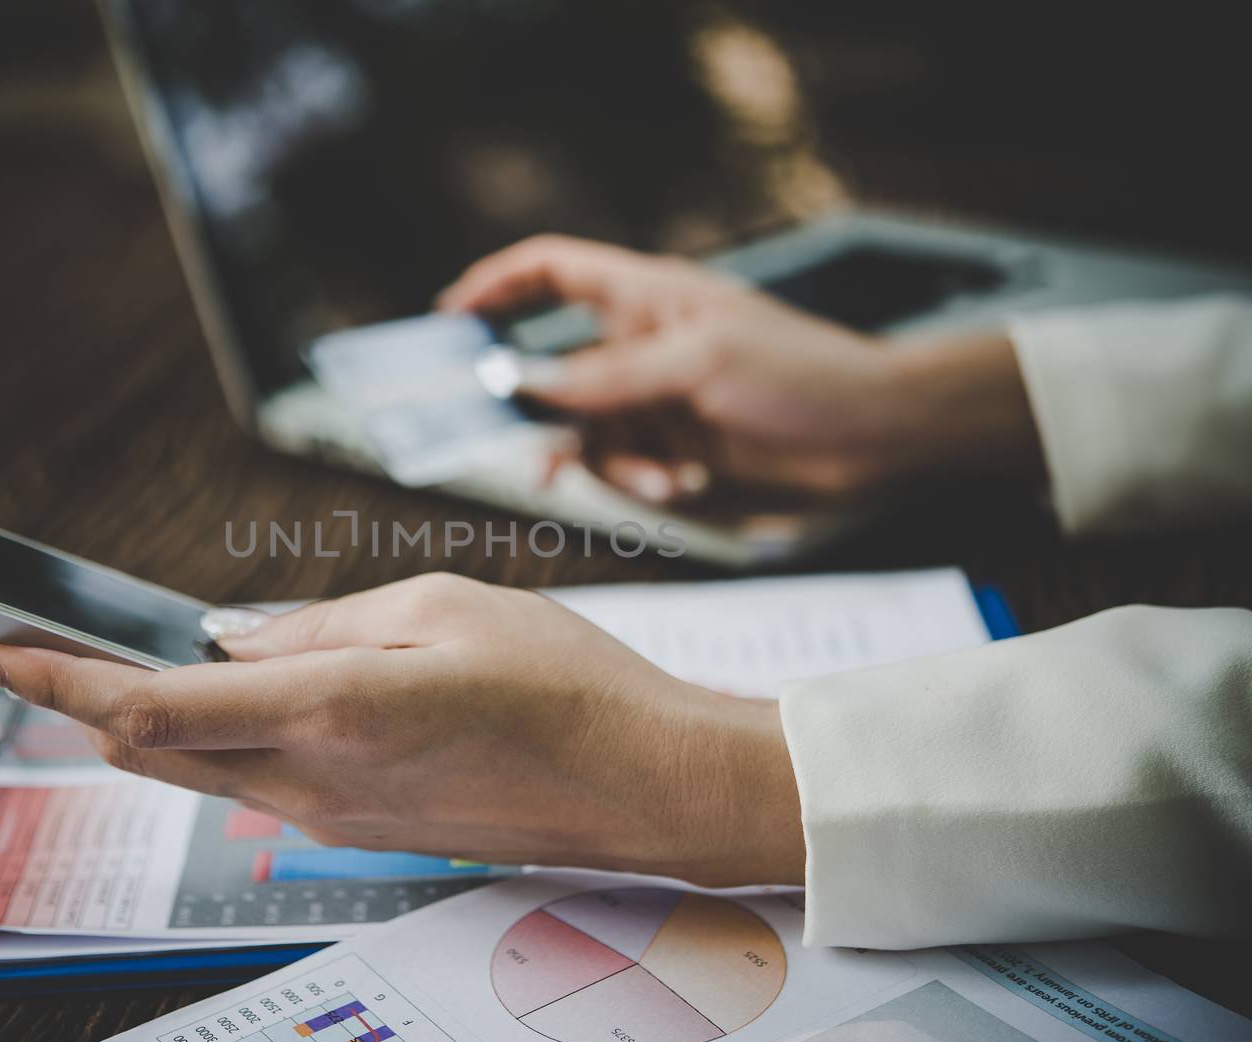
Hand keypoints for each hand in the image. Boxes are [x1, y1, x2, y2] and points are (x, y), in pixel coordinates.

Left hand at [0, 573, 805, 887]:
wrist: (642, 784)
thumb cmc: (564, 683)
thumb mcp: (440, 607)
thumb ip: (318, 623)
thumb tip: (234, 637)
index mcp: (330, 711)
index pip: (151, 704)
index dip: (56, 679)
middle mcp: (315, 782)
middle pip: (154, 749)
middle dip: (87, 699)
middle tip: (46, 647)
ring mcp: (335, 820)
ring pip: (201, 769)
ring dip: (156, 720)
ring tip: (141, 661)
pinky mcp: (362, 832)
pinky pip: (259, 785)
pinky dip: (225, 740)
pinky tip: (249, 699)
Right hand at [440, 235, 1042, 502]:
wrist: (875, 436)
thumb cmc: (800, 374)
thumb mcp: (696, 365)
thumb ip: (606, 380)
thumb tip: (524, 384)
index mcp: (646, 296)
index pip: (553, 270)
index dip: (498, 285)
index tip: (450, 319)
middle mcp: (642, 343)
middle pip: (555, 369)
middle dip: (542, 414)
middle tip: (529, 453)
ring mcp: (657, 397)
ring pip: (586, 432)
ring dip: (609, 462)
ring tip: (659, 480)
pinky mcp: (675, 445)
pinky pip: (624, 464)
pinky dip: (639, 480)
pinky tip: (679, 486)